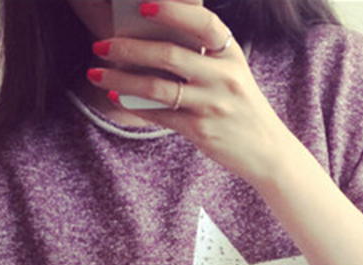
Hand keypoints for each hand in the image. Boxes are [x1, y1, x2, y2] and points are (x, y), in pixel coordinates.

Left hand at [87, 0, 294, 185]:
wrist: (266, 151)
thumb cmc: (241, 107)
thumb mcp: (232, 74)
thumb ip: (203, 56)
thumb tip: (150, 41)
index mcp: (232, 54)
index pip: (203, 23)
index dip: (174, 10)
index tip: (143, 6)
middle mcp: (224, 77)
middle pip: (169, 55)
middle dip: (128, 48)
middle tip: (101, 45)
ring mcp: (212, 105)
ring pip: (157, 87)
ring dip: (120, 79)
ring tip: (96, 73)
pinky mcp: (201, 131)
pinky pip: (159, 114)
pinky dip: (133, 104)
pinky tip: (115, 97)